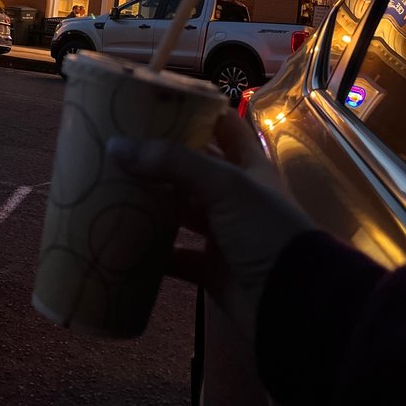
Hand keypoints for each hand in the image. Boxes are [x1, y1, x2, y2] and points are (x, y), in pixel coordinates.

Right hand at [107, 109, 314, 339]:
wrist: (295, 303)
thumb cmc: (267, 231)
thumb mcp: (226, 186)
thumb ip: (174, 163)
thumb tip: (116, 144)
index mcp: (248, 165)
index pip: (222, 125)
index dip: (195, 110)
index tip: (154, 102)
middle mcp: (235, 195)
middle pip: (193, 168)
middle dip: (159, 158)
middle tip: (116, 146)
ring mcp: (223, 233)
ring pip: (181, 212)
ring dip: (152, 203)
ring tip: (110, 189)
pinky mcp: (211, 269)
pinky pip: (175, 257)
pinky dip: (152, 253)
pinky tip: (123, 243)